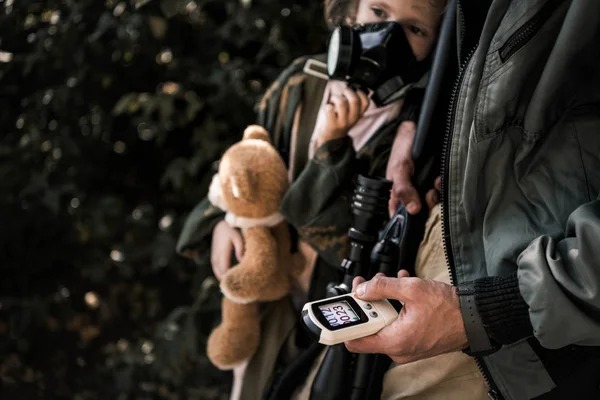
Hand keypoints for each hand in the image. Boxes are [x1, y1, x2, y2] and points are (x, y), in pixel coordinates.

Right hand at [211, 220, 243, 280]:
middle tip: (240, 287)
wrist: (219, 225)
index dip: (231, 278)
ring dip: (225, 279)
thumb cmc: (231, 230)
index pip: (225, 270)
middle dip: (229, 281)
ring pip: (218, 273)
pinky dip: (221, 275)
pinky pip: (216, 270)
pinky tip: (229, 279)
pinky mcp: (213, 258)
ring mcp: (213, 258)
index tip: (240, 284)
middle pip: (221, 274)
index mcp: (223, 253)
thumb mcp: (237, 237)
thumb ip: (240, 249)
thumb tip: (243, 261)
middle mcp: (216, 257)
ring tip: (235, 285)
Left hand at [314, 86, 368, 147]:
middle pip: (354, 100)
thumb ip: (353, 104)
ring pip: (341, 103)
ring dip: (336, 98)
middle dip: (348, 91)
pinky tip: (328, 108)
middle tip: (343, 91)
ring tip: (333, 100)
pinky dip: (327, 105)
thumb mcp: (351, 115)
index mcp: (358, 115)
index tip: (355, 90)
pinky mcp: (332, 124)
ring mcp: (342, 122)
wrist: (332, 139)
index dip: (361, 93)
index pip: (366, 102)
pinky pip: (330, 109)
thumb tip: (351, 87)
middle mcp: (352, 119)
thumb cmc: (340, 123)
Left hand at [345, 271, 467, 364]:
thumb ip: (382, 287)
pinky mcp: (415, 341)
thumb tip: (362, 289)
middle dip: (368, 302)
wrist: (476, 318)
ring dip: (383, 300)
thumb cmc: (449, 309)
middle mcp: (398, 349)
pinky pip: (398, 324)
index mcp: (393, 341)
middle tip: (368, 283)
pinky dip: (396, 306)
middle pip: (370, 326)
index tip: (343, 307)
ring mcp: (407, 347)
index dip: (345, 323)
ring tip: (388, 281)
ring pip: (384, 322)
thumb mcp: (411, 289)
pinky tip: (401, 287)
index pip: (355, 341)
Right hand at [386, 121, 441, 216]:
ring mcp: (425, 190)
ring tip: (436, 182)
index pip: (400, 218)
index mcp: (397, 196)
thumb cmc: (402, 148)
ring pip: (434, 205)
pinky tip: (441, 179)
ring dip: (437, 197)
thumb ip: (403, 190)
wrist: (418, 129)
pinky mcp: (437, 184)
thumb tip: (413, 210)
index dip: (407, 224)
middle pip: (421, 215)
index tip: (416, 225)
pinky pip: (443, 195)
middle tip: (429, 194)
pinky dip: (444, 189)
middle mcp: (412, 196)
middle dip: (427, 207)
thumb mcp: (399, 169)